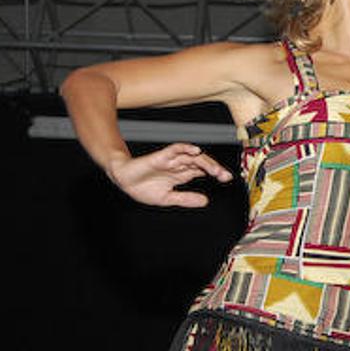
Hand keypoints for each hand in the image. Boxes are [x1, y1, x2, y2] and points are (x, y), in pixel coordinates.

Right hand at [106, 143, 232, 206]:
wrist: (123, 180)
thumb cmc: (143, 188)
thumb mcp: (167, 198)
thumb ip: (185, 199)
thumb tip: (205, 201)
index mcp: (181, 174)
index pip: (202, 171)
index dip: (215, 173)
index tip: (226, 179)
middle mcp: (179, 165)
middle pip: (201, 163)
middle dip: (214, 168)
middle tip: (224, 176)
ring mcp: (171, 160)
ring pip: (191, 157)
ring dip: (204, 162)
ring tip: (215, 169)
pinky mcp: (160, 157)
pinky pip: (175, 149)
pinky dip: (185, 148)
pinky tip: (195, 151)